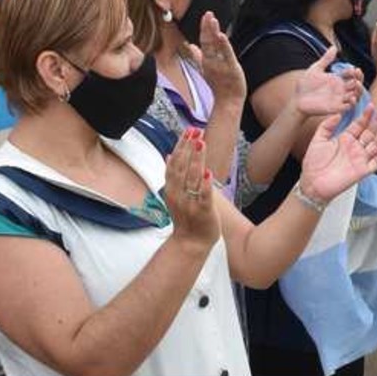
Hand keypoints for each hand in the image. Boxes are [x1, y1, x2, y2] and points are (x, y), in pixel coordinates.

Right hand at [164, 128, 220, 247]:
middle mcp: (178, 194)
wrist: (191, 243)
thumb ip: (174, 174)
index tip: (187, 131)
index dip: (180, 146)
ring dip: (196, 160)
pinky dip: (204, 185)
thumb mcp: (176, 194)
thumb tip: (169, 154)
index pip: (174, 163)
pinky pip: (203, 197)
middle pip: (182, 168)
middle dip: (188, 148)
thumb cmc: (186, 217)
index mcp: (172, 189)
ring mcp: (190, 203)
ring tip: (201, 143)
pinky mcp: (203, 212)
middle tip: (196, 131)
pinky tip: (207, 172)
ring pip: (191, 179)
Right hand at [188, 12, 245, 100]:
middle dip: (206, 27)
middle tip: (207, 13)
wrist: (227, 101)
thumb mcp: (207, 67)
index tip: (203, 16)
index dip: (203, 29)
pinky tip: (221, 35)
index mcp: (207, 59)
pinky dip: (223, 45)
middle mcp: (211, 61)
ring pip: (215, 46)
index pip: (203, 41)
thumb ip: (198, 56)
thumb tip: (190, 46)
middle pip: (207, 41)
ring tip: (212, 19)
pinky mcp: (230, 68)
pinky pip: (226, 55)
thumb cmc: (219, 84)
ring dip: (213, 32)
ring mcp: (219, 64)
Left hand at [292, 44, 363, 116]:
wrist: (297, 99)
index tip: (353, 69)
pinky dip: (352, 103)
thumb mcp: (316, 69)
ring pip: (355, 95)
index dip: (354, 72)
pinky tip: (351, 98)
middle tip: (357, 73)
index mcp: (337, 79)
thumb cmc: (306, 85)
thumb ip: (326, 59)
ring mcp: (339, 99)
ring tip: (356, 84)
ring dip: (358, 90)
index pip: (351, 75)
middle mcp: (341, 89)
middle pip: (356, 84)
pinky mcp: (336, 108)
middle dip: (359, 79)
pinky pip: (348, 107)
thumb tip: (334, 47)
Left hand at [300, 104, 376, 202]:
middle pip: (371, 132)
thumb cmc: (313, 163)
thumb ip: (327, 125)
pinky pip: (376, 163)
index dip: (366, 116)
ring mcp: (360, 159)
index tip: (370, 105)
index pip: (360, 125)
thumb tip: (338, 113)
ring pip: (376, 144)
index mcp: (346, 139)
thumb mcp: (318, 140)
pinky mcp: (362, 171)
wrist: (311, 183)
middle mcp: (355, 148)